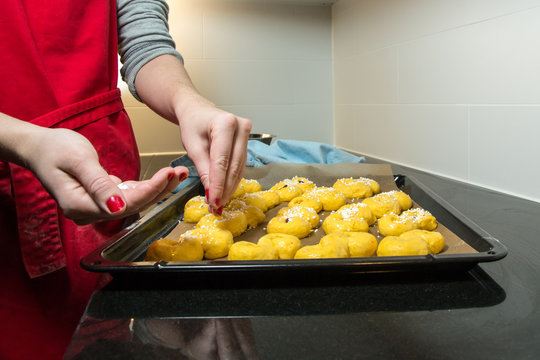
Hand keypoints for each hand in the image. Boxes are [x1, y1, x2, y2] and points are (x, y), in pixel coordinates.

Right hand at [23, 127, 188, 224]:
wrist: (38, 147)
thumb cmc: (53, 149)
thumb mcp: (78, 161)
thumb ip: (98, 184)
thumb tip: (117, 206)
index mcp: (80, 207)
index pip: (124, 205)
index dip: (149, 191)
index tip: (167, 175)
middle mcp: (89, 212)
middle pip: (133, 205)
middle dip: (159, 189)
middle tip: (179, 172)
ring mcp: (96, 206)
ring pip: (134, 200)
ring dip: (157, 187)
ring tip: (177, 173)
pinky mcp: (103, 198)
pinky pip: (129, 195)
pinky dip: (146, 186)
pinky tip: (163, 177)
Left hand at [176, 99, 250, 214]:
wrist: (197, 111)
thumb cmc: (193, 124)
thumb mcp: (193, 146)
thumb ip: (203, 170)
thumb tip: (211, 193)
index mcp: (225, 124)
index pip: (222, 161)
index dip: (218, 184)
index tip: (213, 202)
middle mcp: (241, 127)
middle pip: (234, 166)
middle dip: (224, 189)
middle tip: (216, 207)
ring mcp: (247, 134)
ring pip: (239, 169)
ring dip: (229, 188)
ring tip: (218, 203)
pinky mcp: (247, 142)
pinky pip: (240, 166)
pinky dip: (231, 180)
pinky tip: (224, 192)